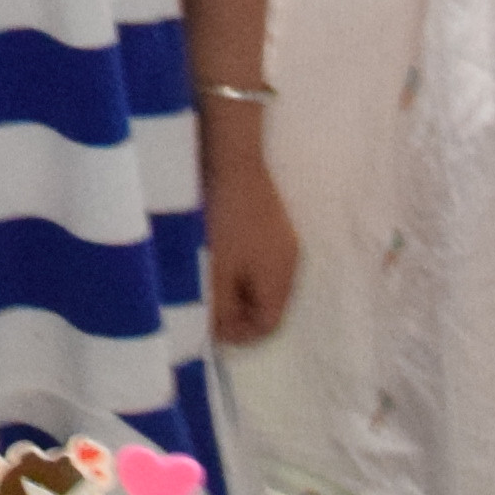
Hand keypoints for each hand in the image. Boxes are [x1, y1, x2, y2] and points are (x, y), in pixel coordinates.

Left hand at [198, 123, 298, 350]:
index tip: (208, 328)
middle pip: (267, 304)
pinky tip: (215, 255)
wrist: (232, 159)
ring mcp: (282, 239)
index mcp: (280, 278)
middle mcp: (289, 261)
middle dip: (236, 312)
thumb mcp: (215, 271)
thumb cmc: (223, 220)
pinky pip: (258, 259)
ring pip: (260, 281)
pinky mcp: (271, 221)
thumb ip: (218, 307)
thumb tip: (217, 332)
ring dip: (235, 288)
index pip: (268, 324)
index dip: (238, 335)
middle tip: (204, 305)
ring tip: (205, 280)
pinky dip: (238, 267)